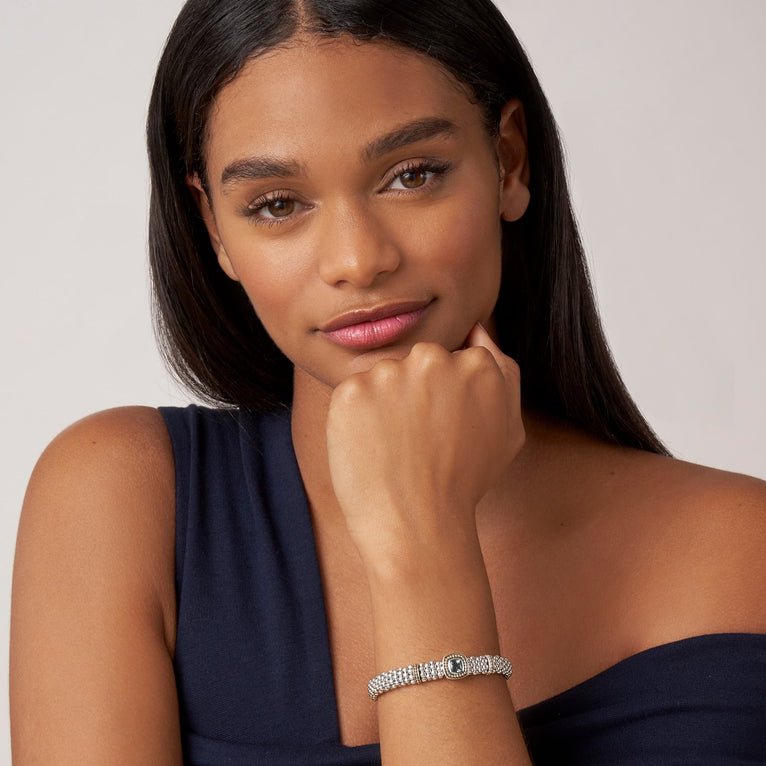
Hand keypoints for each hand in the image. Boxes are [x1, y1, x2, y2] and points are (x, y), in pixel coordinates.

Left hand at [326, 323, 524, 573]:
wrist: (420, 525)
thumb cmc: (465, 482)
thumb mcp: (509, 429)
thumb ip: (504, 373)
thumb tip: (477, 332)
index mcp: (476, 362)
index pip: (451, 358)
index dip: (442, 396)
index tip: (440, 428)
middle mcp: (433, 358)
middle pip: (414, 364)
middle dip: (412, 393)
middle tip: (415, 440)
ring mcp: (389, 372)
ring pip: (381, 377)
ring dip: (383, 404)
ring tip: (394, 448)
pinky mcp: (351, 390)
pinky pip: (352, 395)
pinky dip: (356, 419)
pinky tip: (372, 448)